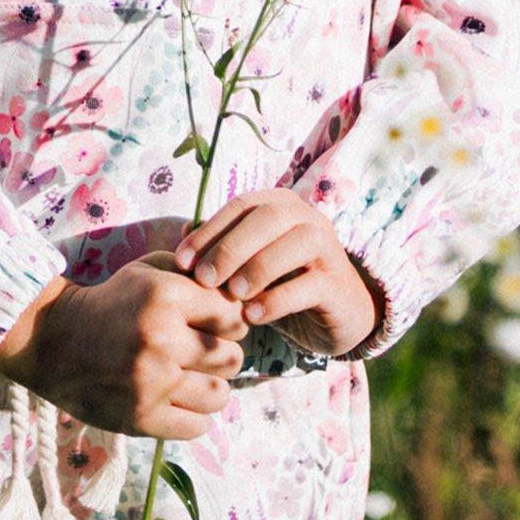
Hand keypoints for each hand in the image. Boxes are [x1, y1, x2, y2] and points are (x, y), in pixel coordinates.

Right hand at [0, 253, 249, 439]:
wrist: (54, 339)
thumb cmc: (109, 302)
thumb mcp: (146, 271)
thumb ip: (192, 274)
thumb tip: (238, 293)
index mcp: (164, 297)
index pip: (232, 316)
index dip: (226, 321)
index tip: (211, 324)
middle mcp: (161, 339)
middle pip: (231, 357)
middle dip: (220, 353)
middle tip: (200, 352)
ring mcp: (152, 383)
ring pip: (219, 395)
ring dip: (209, 387)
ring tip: (189, 378)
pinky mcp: (142, 418)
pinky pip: (197, 426)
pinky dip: (192, 415)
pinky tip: (175, 400)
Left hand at [173, 187, 381, 358]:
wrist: (338, 314)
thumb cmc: (285, 282)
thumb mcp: (250, 263)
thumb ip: (221, 246)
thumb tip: (184, 234)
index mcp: (280, 204)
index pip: (239, 207)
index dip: (208, 232)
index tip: (181, 261)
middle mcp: (307, 218)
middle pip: (266, 218)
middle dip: (230, 247)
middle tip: (203, 278)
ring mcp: (328, 248)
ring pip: (294, 244)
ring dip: (257, 268)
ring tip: (231, 294)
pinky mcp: (337, 284)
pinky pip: (309, 285)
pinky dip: (277, 300)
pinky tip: (253, 316)